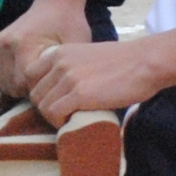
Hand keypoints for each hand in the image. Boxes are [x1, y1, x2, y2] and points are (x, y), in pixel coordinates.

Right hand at [0, 1, 88, 99]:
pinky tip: (26, 77)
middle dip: (29, 91)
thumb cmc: (69, 24)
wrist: (55, 3)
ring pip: (2, 83)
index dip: (40, 90)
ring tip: (37, 80)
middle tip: (47, 84)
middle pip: (12, 85)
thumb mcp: (74, 46)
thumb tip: (63, 94)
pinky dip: (9, 81)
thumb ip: (66, 70)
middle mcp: (5, 43)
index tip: (54, 87)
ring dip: (18, 88)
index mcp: (23, 43)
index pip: (25, 83)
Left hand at [24, 32, 162, 126]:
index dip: (41, 91)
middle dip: (46, 107)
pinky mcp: (80, 94)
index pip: (30, 75)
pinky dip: (61, 122)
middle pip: (35, 93)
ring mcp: (68, 78)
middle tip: (64, 114)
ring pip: (43, 106)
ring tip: (71, 119)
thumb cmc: (124, 62)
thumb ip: (70, 68)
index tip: (55, 100)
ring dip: (54, 117)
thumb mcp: (88, 55)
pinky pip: (55, 114)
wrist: (145, 62)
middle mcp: (60, 63)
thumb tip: (60, 90)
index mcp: (60, 52)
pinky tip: (75, 121)